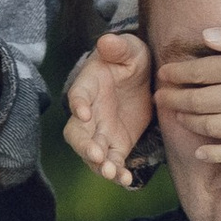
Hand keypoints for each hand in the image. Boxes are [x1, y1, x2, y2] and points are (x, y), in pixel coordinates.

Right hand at [65, 33, 153, 185]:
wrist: (143, 76)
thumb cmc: (129, 58)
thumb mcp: (129, 48)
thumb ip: (118, 47)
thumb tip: (107, 40)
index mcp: (89, 86)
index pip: (78, 96)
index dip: (78, 104)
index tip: (84, 112)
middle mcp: (89, 112)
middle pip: (77, 133)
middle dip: (85, 146)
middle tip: (97, 155)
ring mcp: (101, 131)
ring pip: (92, 153)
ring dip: (99, 165)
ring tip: (112, 173)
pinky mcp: (116, 144)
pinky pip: (112, 162)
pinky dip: (117, 173)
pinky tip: (126, 180)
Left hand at [156, 18, 220, 165]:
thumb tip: (204, 38)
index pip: (199, 71)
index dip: (178, 73)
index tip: (166, 73)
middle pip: (198, 100)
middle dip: (174, 97)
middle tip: (161, 97)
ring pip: (210, 126)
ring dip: (187, 121)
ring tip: (176, 116)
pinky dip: (213, 154)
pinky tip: (200, 152)